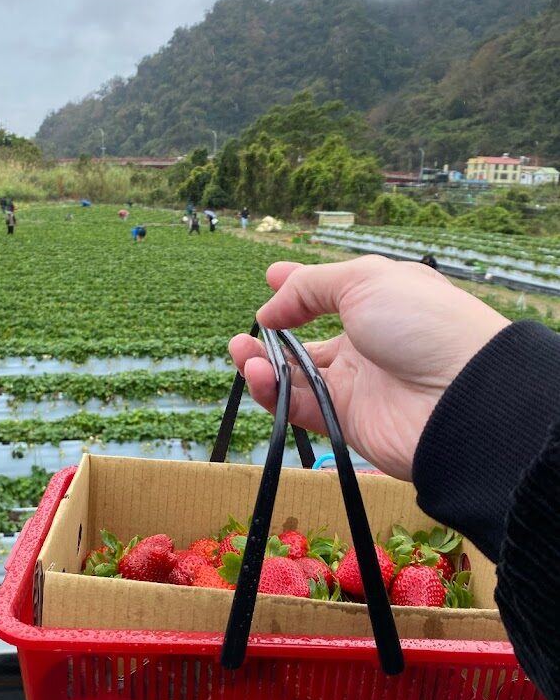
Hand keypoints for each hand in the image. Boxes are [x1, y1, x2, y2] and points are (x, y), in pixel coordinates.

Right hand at [229, 256, 509, 478]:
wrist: (459, 395)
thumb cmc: (420, 323)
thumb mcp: (364, 281)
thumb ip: (309, 287)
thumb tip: (269, 310)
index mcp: (380, 303)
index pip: (331, 294)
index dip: (300, 288)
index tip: (270, 277)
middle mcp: (367, 344)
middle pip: (307, 341)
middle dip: (272, 335)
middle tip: (245, 334)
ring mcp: (356, 385)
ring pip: (296, 376)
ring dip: (262, 364)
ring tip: (240, 351)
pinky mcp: (345, 422)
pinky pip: (298, 406)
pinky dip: (272, 391)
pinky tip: (255, 373)